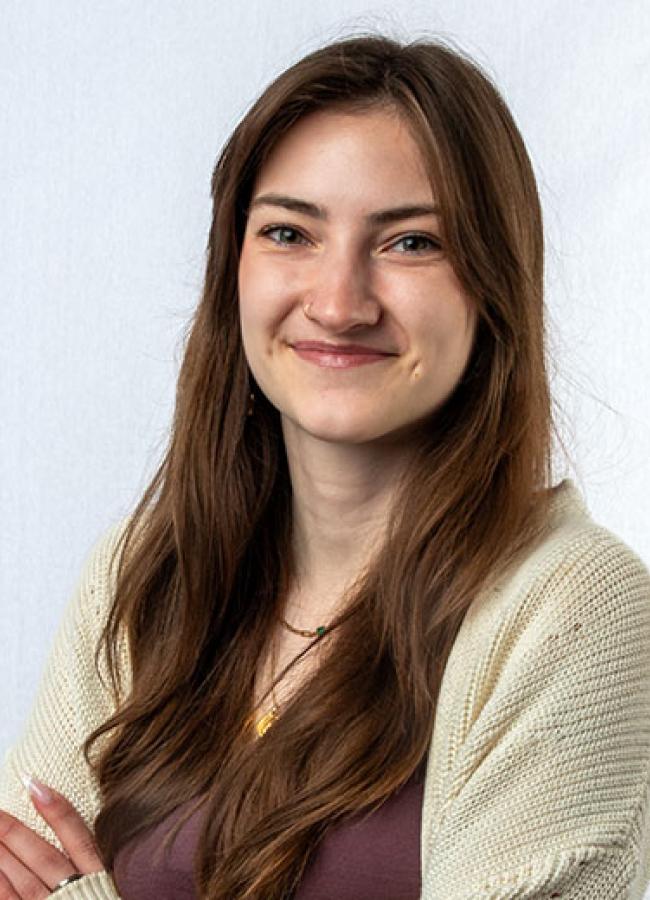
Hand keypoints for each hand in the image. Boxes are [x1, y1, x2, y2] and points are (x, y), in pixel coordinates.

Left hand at [0, 774, 103, 897]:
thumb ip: (105, 854)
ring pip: (25, 881)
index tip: (35, 785)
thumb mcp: (119, 878)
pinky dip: (1, 887)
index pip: (79, 839)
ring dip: (3, 856)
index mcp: (101, 878)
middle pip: (44, 858)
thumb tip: (110, 826)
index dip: (58, 810)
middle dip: (15, 833)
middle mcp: (76, 893)